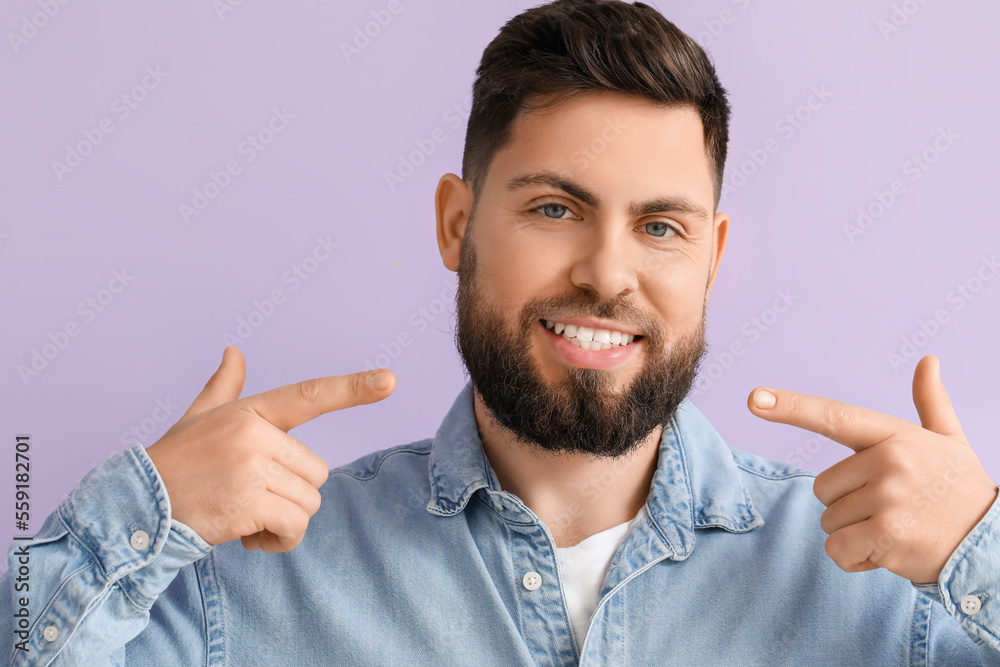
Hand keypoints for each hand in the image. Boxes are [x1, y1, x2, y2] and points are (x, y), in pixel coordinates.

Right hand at [145, 346, 395, 552]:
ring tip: (245, 516)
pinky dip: (278, 541)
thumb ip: (223, 388)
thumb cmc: (173, 463)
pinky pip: (294, 527)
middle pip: (317, 472)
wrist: (135, 506)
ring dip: (284, 521)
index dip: (353, 388)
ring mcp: (252, 467)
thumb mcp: (198, 420)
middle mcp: (254, 434)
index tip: (390, 380)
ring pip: (309, 502)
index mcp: (250, 411)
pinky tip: (247, 537)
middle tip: (251, 498)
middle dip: (292, 494)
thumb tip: (234, 352)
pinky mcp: (248, 503)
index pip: (309, 395)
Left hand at [747, 354, 997, 583]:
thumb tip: (928, 360)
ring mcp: (887, 499)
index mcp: (895, 436)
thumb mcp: (948, 442)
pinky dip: (855, 559)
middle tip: (892, 509)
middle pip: (822, 487)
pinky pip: (837, 549)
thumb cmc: (961, 491)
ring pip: (829, 520)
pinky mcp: (886, 535)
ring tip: (897, 528)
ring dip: (854, 533)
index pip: (834, 416)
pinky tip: (889, 552)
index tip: (753, 398)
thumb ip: (930, 403)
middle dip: (848, 505)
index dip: (790, 407)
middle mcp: (889, 462)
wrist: (994, 544)